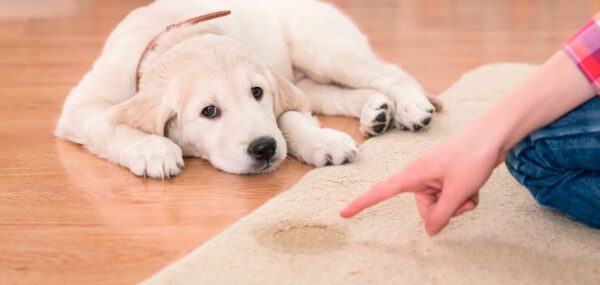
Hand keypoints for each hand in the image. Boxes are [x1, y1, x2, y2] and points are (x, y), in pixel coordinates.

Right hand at [340, 133, 501, 235]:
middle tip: (462, 194)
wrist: (494, 135)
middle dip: (445, 210)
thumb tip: (431, 231)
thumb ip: (442, 215)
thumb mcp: (457, 191)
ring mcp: (434, 177)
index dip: (362, 203)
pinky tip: (475, 185)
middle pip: (425, 209)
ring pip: (441, 206)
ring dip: (459, 203)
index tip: (343, 213)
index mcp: (413, 174)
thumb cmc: (472, 156)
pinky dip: (464, 197)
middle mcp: (420, 176)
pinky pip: (451, 198)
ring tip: (471, 186)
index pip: (381, 191)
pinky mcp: (446, 178)